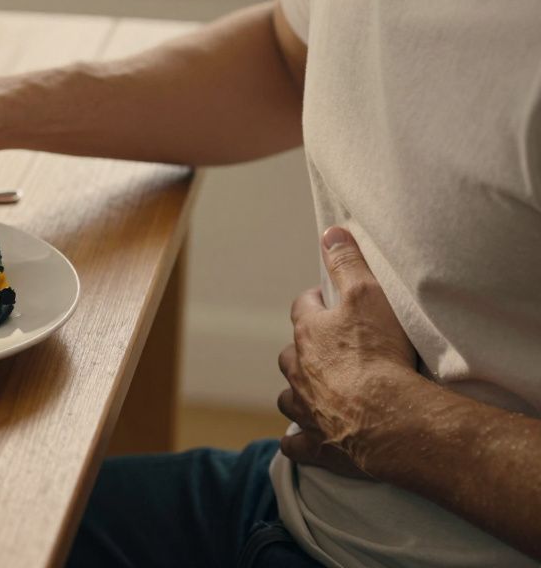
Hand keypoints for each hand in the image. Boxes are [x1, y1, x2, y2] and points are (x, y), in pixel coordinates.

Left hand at [277, 226, 418, 477]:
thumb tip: (330, 232)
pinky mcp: (318, 444)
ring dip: (300, 392)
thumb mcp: (367, 293)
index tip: (324, 299)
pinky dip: (300, 440)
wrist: (387, 416)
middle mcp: (299, 370)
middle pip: (291, 354)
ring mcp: (306, 408)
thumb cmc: (378, 352)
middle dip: (304, 350)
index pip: (303, 308)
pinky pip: (298, 443)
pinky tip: (303, 440)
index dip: (314, 302)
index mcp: (309, 333)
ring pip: (290, 396)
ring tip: (316, 391)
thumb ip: (347, 261)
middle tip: (327, 350)